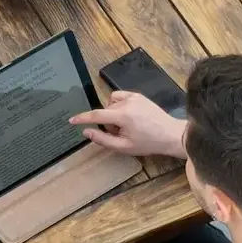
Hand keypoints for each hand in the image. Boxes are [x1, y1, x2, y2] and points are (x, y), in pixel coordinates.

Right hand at [71, 91, 187, 159]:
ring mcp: (134, 97)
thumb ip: (103, 139)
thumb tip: (86, 132)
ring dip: (112, 114)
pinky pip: (119, 97)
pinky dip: (117, 105)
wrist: (170, 135)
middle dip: (107, 123)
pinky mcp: (138, 96)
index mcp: (123, 116)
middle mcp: (127, 103)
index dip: (82, 118)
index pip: (96, 115)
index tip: (71, 120)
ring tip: (124, 125)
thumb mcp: (124, 147)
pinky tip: (126, 115)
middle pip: (105, 111)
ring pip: (111, 104)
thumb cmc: (148, 143)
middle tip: (119, 134)